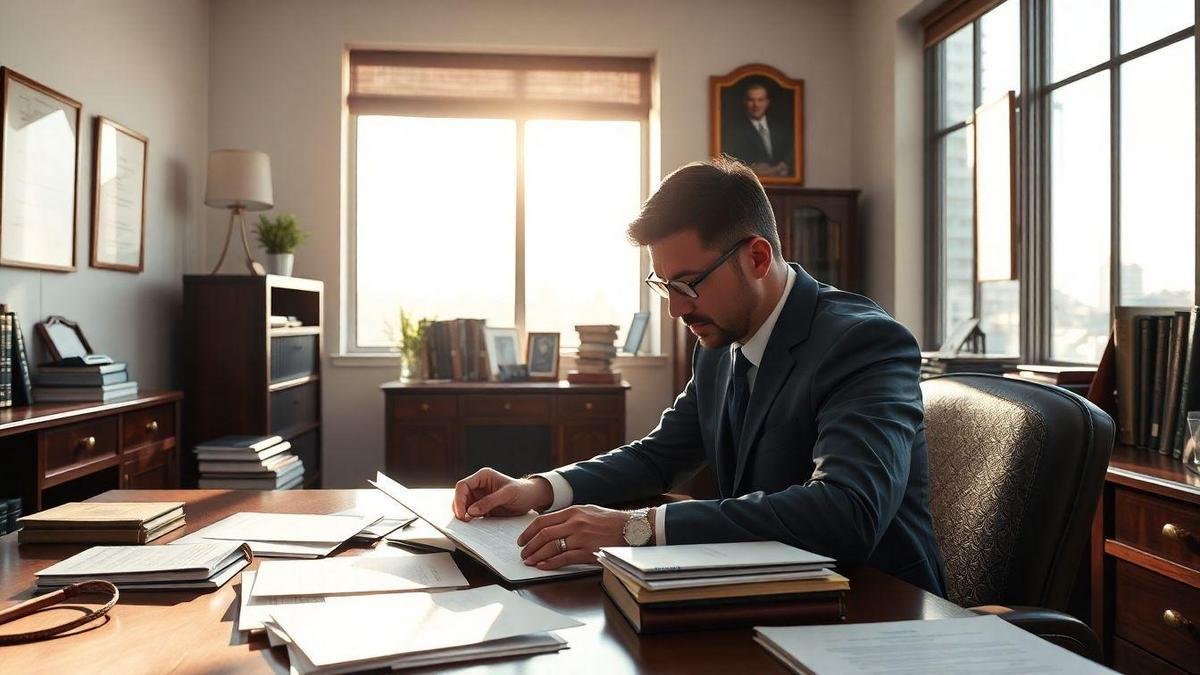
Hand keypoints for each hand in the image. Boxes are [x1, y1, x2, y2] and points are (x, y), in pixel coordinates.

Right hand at [452, 468, 552, 520]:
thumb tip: (471, 511)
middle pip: (460, 496)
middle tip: (464, 521)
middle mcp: (478, 485)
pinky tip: (473, 526)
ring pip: (462, 506)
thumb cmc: (522, 492)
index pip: (462, 485)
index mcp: (483, 476)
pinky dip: (469, 520)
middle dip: (459, 509)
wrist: (530, 499)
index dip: (459, 499)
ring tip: (468, 524)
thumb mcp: (508, 494)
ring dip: (463, 515)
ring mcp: (479, 496)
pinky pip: (470, 513)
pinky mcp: (481, 507)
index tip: (463, 513)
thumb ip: (490, 501)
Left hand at [517, 505, 642, 569]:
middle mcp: (575, 523)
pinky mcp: (588, 552)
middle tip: (523, 553)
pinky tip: (543, 566)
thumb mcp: (588, 511)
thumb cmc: (610, 521)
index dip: (528, 532)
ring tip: (529, 561)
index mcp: (573, 511)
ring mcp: (581, 538)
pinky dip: (550, 563)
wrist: (631, 529)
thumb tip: (551, 525)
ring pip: (551, 547)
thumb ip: (569, 516)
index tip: (522, 540)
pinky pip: (564, 559)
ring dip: (536, 556)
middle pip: (544, 534)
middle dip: (529, 545)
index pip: (543, 521)